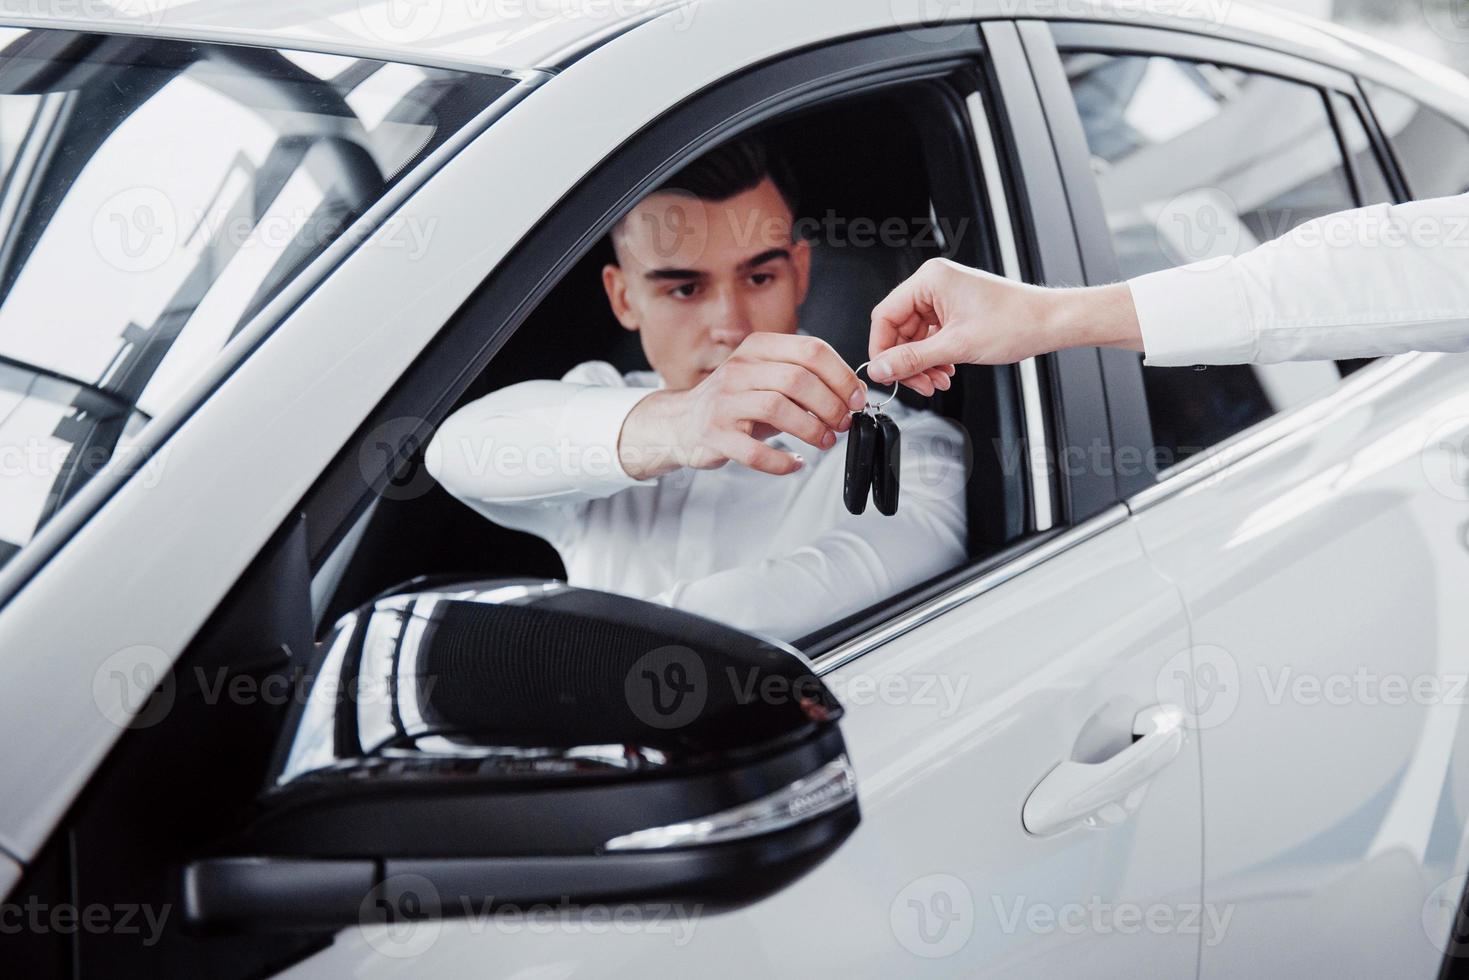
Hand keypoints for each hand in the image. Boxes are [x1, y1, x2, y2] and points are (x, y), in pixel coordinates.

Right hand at [618, 333, 866, 478]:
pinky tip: (795, 463)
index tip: (856, 398)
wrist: (683, 422)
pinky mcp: (715, 435)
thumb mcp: (767, 378)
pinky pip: (755, 452)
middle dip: (831, 404)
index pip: (811, 350)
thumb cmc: (736, 401)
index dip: (841, 376)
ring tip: (824, 441)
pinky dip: (782, 461)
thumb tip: (852, 393)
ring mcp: (724, 402)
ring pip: (779, 408)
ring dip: (812, 429)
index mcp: (757, 348)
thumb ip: (804, 379)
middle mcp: (738, 370)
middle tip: (842, 423)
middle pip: (798, 379)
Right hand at [867, 259, 1142, 392]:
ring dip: (923, 364)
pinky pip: (931, 338)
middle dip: (908, 362)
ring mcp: (945, 298)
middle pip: (899, 330)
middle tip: (918, 384)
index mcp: (930, 280)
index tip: (886, 373)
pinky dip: (935, 359)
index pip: (885, 316)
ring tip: (937, 380)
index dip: (882, 349)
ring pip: (915, 338)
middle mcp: (935, 285)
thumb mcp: (956, 346)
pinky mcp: (955, 312)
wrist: (1050, 324)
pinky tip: (946, 372)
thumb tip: (881, 369)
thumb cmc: (1016, 322)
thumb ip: (912, 359)